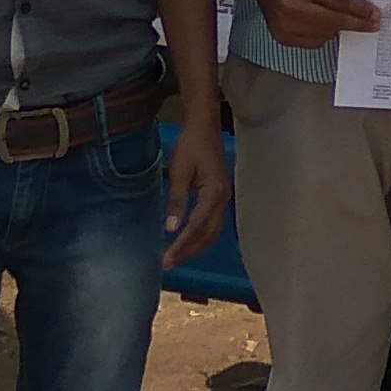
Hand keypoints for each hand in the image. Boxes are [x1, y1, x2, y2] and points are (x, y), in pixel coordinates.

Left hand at [160, 117, 231, 266]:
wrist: (204, 126)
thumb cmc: (190, 145)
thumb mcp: (179, 171)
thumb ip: (177, 201)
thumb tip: (171, 229)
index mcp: (213, 194)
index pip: (196, 228)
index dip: (182, 245)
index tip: (166, 259)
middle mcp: (222, 200)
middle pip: (208, 235)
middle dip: (189, 251)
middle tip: (168, 264)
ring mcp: (224, 198)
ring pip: (213, 232)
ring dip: (195, 246)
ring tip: (176, 257)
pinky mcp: (219, 196)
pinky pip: (212, 223)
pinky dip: (200, 236)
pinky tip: (188, 240)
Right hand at [245, 0, 376, 48]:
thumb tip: (362, 8)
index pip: (339, 0)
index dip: (360, 9)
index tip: (376, 15)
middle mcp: (291, 5)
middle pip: (333, 20)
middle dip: (356, 23)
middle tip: (373, 24)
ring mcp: (284, 24)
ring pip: (324, 34)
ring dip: (338, 28)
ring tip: (347, 22)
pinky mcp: (281, 36)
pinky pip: (311, 42)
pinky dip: (322, 35)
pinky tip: (325, 27)